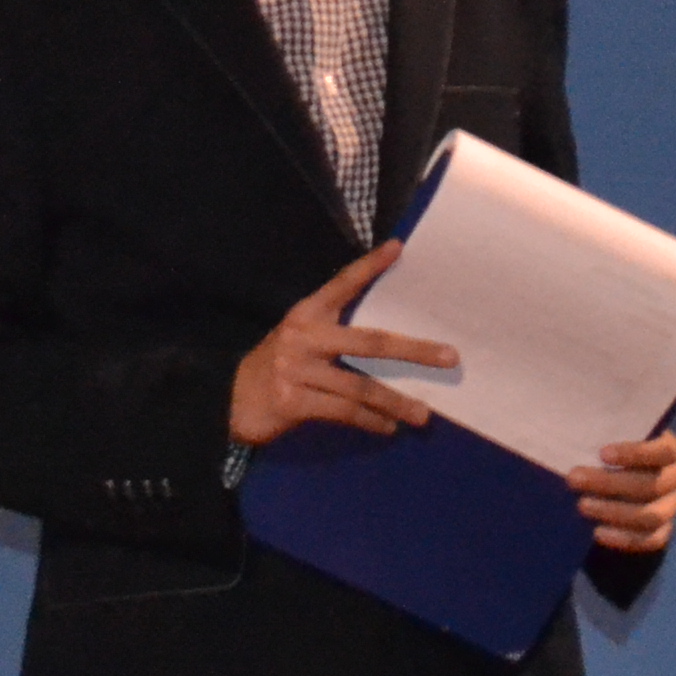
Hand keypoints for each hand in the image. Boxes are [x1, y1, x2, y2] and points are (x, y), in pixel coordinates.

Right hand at [228, 240, 459, 447]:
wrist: (226, 399)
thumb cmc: (276, 368)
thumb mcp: (299, 341)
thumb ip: (335, 337)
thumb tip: (393, 350)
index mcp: (305, 314)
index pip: (342, 284)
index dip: (369, 267)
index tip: (398, 248)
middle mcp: (302, 336)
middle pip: (369, 342)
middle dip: (413, 351)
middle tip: (449, 357)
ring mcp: (297, 369)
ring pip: (360, 386)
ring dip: (396, 401)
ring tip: (423, 415)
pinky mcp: (293, 401)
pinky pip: (344, 411)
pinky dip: (371, 421)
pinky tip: (388, 427)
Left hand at [572, 432, 675, 553]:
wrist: (604, 482)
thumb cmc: (601, 448)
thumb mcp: (602, 432)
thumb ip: (597, 423)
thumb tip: (573, 414)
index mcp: (668, 448)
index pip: (665, 451)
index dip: (636, 453)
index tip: (602, 453)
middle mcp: (675, 477)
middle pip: (652, 485)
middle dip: (610, 483)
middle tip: (574, 479)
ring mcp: (671, 506)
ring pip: (652, 515)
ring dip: (615, 511)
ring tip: (582, 506)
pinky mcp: (663, 530)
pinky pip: (653, 540)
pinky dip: (626, 539)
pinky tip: (598, 533)